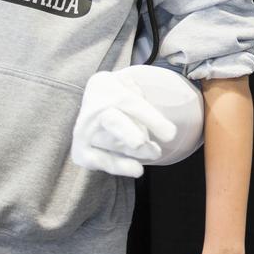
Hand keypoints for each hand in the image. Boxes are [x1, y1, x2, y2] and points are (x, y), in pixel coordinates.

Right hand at [70, 65, 203, 176]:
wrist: (93, 98)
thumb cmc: (119, 93)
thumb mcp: (130, 83)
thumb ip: (143, 93)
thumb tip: (160, 117)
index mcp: (106, 87)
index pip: (131, 104)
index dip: (152, 119)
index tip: (172, 134)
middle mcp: (93, 111)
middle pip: (114, 122)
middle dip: (131, 134)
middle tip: (148, 146)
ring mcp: (84, 133)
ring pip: (115, 145)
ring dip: (139, 152)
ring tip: (156, 152)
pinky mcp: (81, 152)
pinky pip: (101, 162)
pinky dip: (119, 167)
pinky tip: (137, 170)